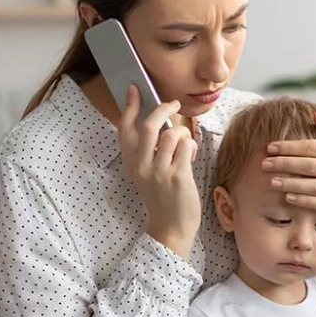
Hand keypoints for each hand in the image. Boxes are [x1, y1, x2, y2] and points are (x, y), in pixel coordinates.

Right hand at [117, 83, 199, 257]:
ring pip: (172, 134)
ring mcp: (159, 171)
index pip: (125, 128)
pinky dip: (190, 146)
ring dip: (182, 133)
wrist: (171, 227)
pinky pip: (186, 146)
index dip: (129, 106)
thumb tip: (165, 124)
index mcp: (131, 163)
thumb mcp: (148, 173)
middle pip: (150, 125)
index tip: (134, 89)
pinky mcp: (177, 176)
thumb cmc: (163, 197)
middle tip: (173, 104)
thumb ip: (151, 151)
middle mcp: (141, 166)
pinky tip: (189, 155)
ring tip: (184, 144)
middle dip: (163, 108)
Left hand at [262, 113, 315, 227]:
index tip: (271, 147)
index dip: (290, 147)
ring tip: (272, 181)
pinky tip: (288, 196)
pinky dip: (304, 200)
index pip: (313, 147)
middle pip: (310, 166)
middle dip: (284, 164)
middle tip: (264, 163)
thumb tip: (315, 116)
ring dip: (290, 184)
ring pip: (314, 186)